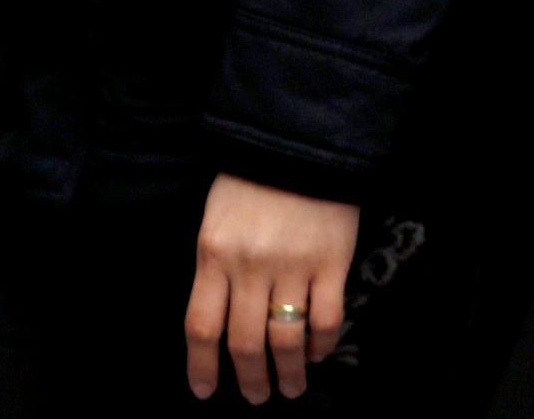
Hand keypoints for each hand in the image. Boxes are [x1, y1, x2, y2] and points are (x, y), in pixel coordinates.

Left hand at [183, 173, 360, 403]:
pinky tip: (318, 353)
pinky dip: (321, 345)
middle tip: (257, 397)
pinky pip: (325, 320)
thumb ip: (215, 268)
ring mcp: (293, 266)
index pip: (201, 327)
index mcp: (213, 254)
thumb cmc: (249, 180)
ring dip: (289, 373)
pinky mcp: (332, 263)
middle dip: (250, 380)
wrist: (299, 140)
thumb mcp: (216, 220)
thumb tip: (221, 323)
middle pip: (245, 343)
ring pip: (286, 340)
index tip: (206, 392)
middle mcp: (249, 266)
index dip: (202, 368)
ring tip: (291, 388)